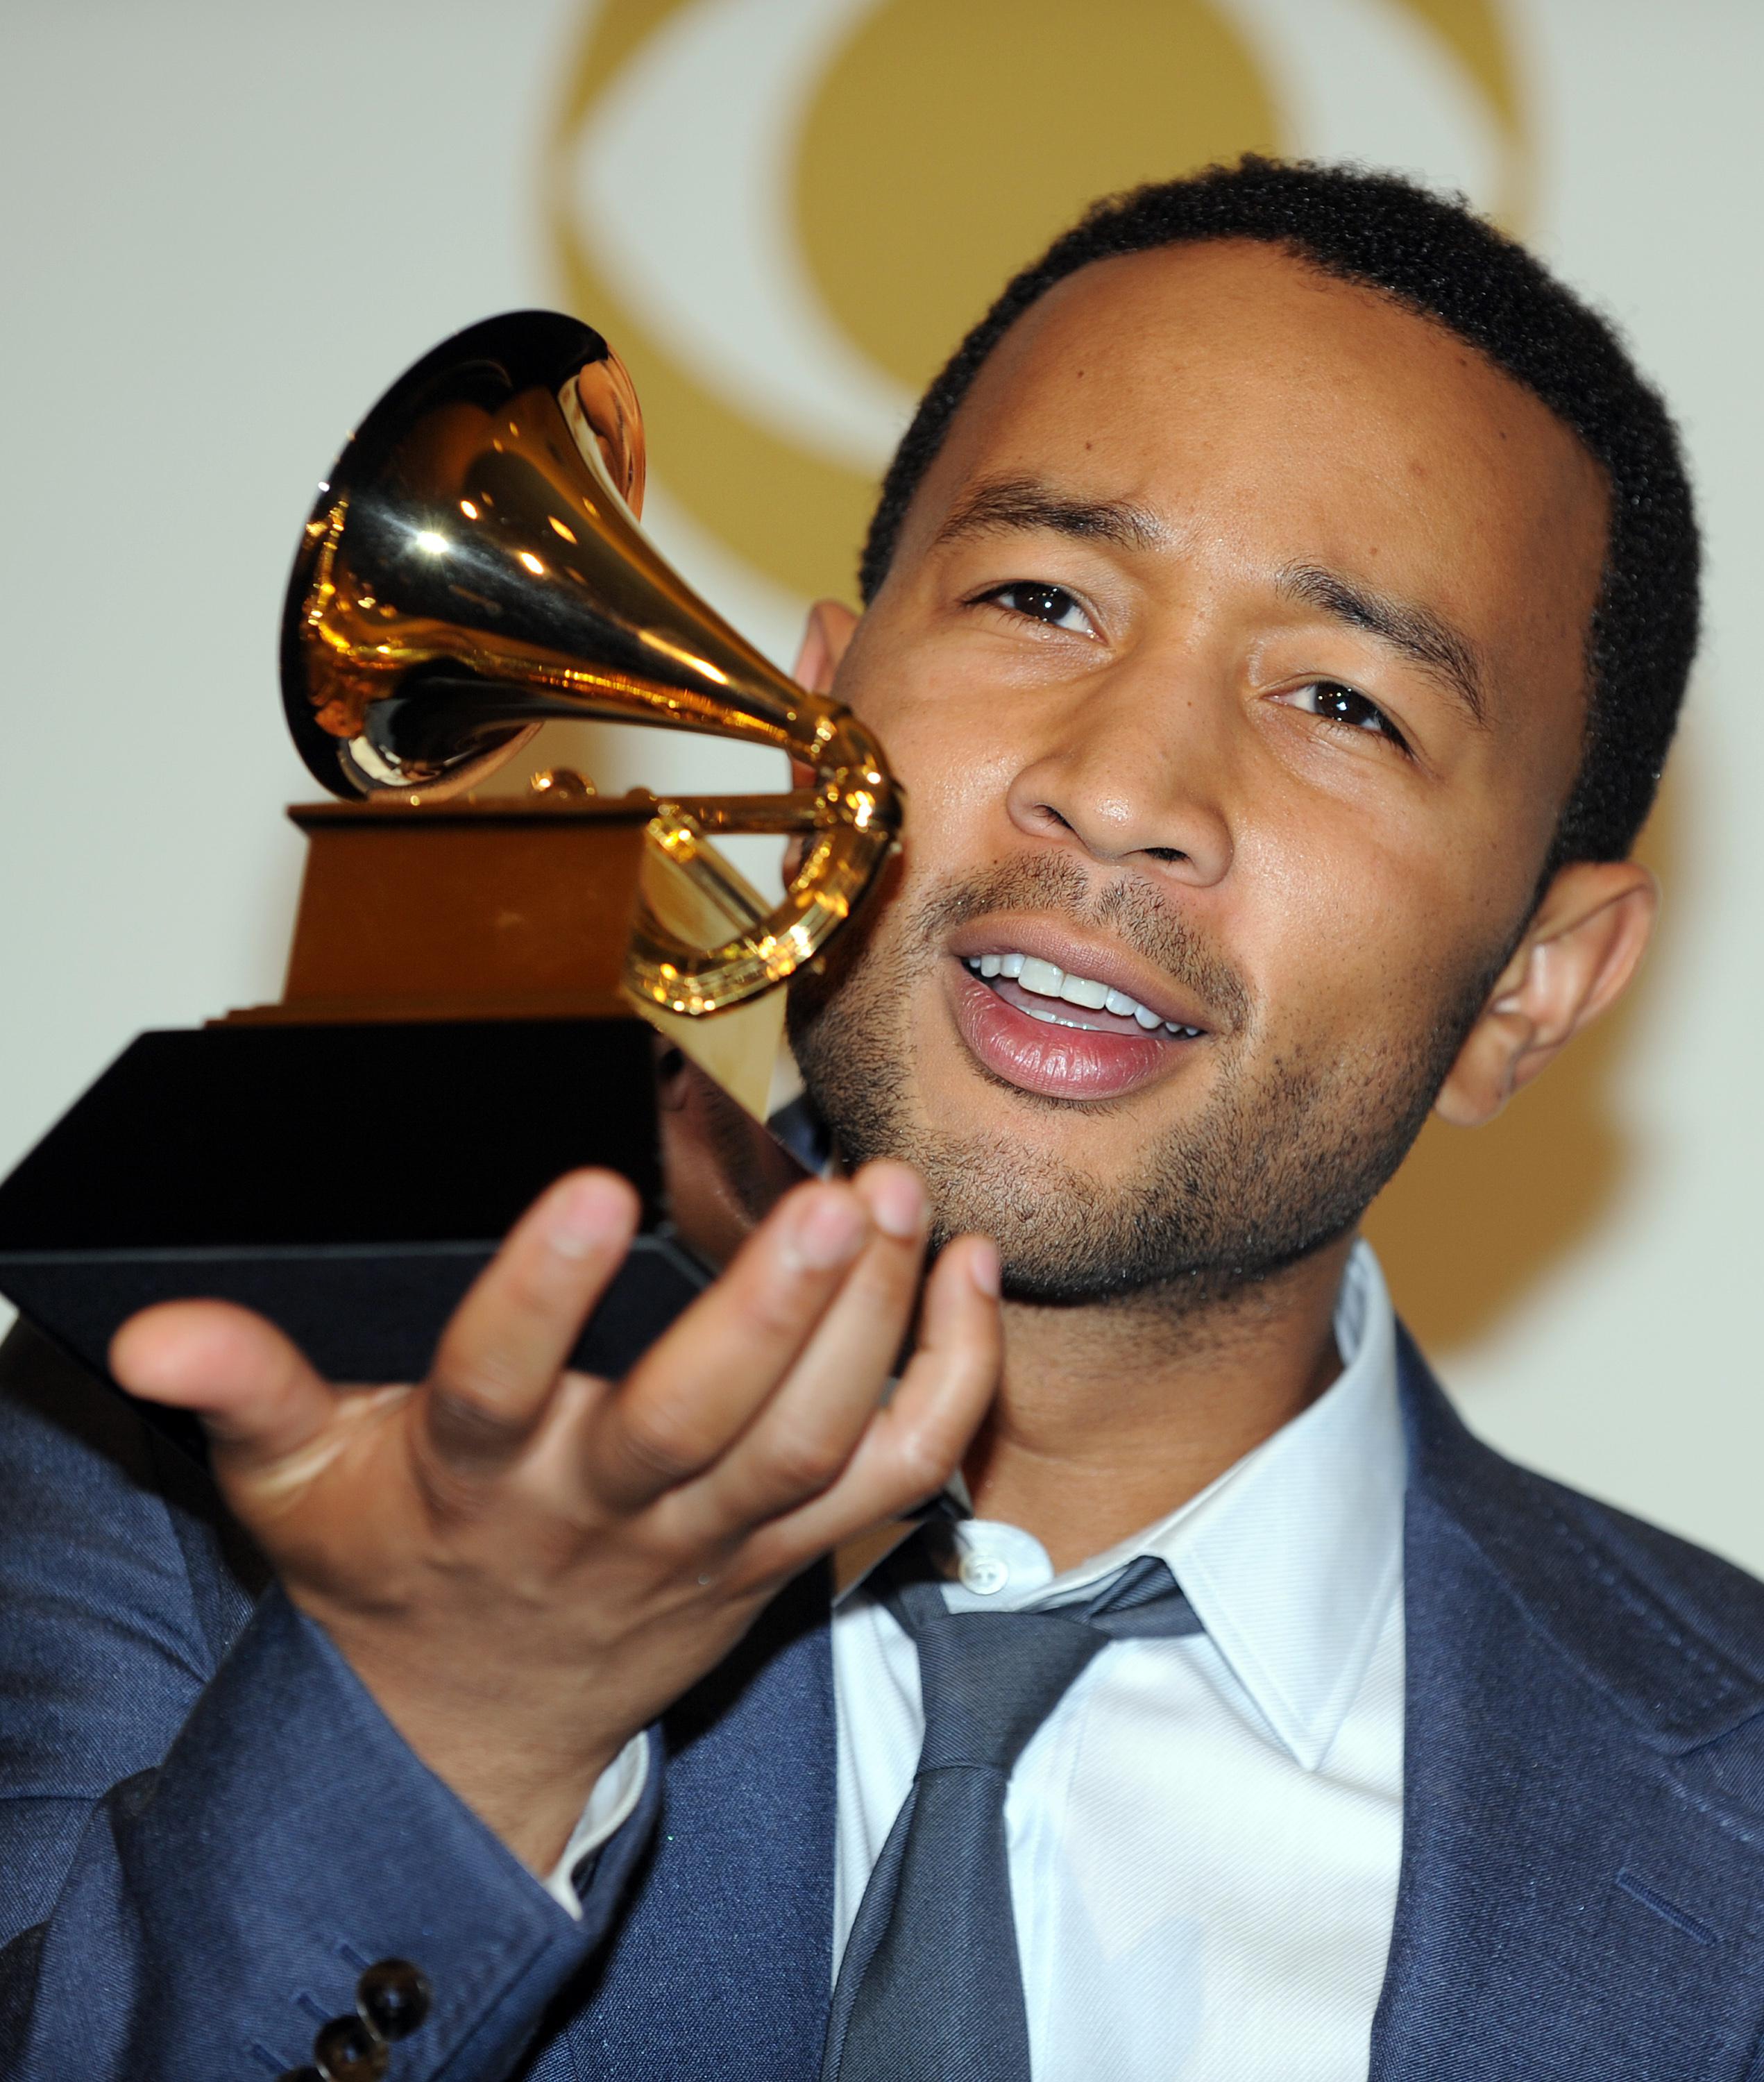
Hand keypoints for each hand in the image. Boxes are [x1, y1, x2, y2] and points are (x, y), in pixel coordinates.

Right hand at [110, 1163, 999, 1870]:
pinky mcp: (787, 1555)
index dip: (539, 1294)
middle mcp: (610, 1513)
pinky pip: (892, 1481)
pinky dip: (949, 1387)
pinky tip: (966, 1277)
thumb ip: (244, 1393)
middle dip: (774, 1315)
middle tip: (830, 1197)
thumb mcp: (291, 1485)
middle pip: (704, 1426)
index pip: (500, 1385)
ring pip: (815, 1448)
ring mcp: (715, 1541)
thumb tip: (158, 1330)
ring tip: (898, 1203)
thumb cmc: (397, 1570)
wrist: (483, 1721)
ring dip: (875, 1330)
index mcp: (482, 1479)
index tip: (587, 1188)